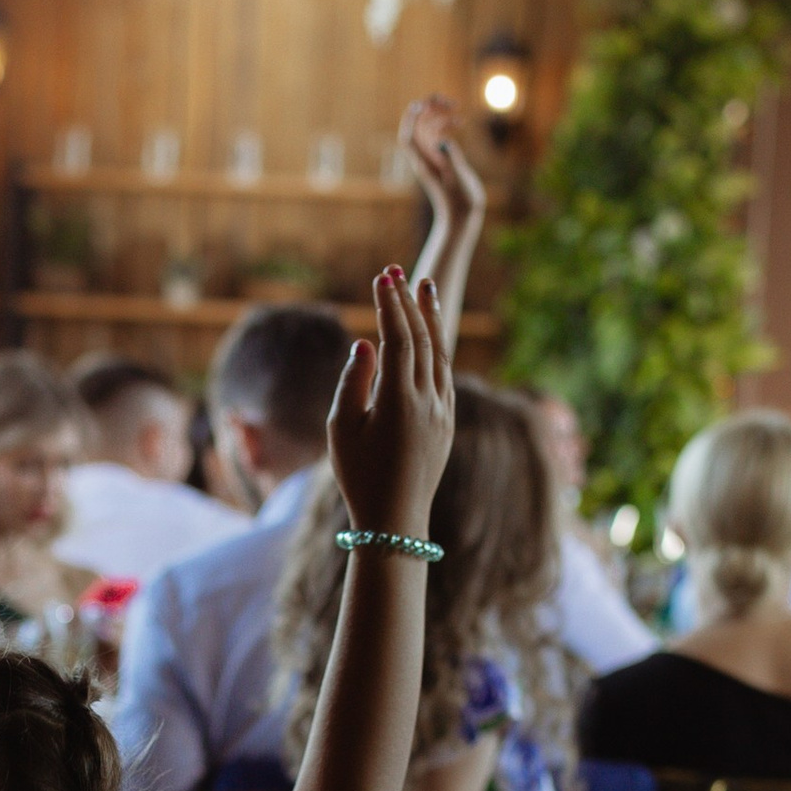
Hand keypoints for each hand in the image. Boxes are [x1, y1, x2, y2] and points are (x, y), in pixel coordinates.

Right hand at [328, 268, 453, 541]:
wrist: (395, 520)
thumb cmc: (359, 475)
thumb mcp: (343, 428)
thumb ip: (354, 381)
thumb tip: (368, 343)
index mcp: (399, 401)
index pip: (398, 338)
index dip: (391, 304)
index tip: (382, 276)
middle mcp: (428, 402)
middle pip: (423, 338)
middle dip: (409, 301)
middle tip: (399, 270)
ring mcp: (443, 412)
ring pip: (441, 354)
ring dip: (431, 318)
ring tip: (424, 287)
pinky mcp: (448, 423)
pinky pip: (445, 374)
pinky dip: (438, 347)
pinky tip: (431, 334)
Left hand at [402, 96, 485, 231]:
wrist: (461, 218)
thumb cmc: (460, 203)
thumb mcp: (457, 181)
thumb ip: (451, 160)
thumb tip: (443, 141)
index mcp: (423, 163)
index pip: (408, 136)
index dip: (411, 118)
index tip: (423, 104)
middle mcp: (425, 158)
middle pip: (417, 128)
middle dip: (427, 110)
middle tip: (445, 99)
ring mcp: (433, 158)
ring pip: (428, 129)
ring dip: (439, 114)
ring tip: (456, 107)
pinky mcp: (443, 159)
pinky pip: (439, 136)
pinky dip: (447, 125)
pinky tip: (461, 123)